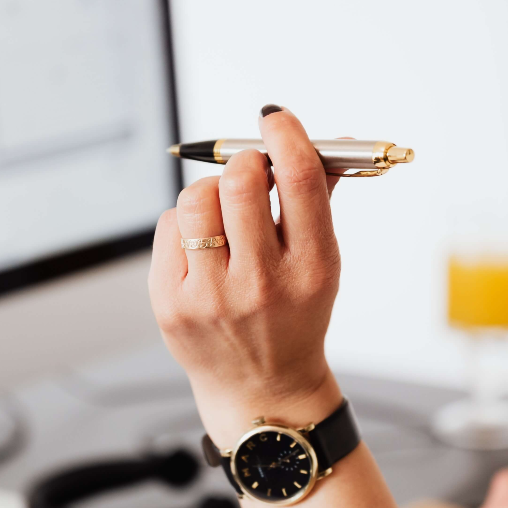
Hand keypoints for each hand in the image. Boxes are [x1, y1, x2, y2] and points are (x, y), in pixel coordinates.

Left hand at [148, 109, 344, 445]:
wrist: (262, 387)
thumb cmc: (294, 315)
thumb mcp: (322, 263)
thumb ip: (320, 199)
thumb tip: (338, 140)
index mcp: (311, 268)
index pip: (299, 180)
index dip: (285, 135)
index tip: (275, 119)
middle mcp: (263, 284)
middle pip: (241, 182)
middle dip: (244, 163)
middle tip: (249, 170)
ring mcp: (212, 297)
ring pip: (196, 199)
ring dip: (210, 191)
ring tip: (223, 213)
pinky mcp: (171, 303)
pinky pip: (169, 226)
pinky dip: (185, 224)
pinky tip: (203, 247)